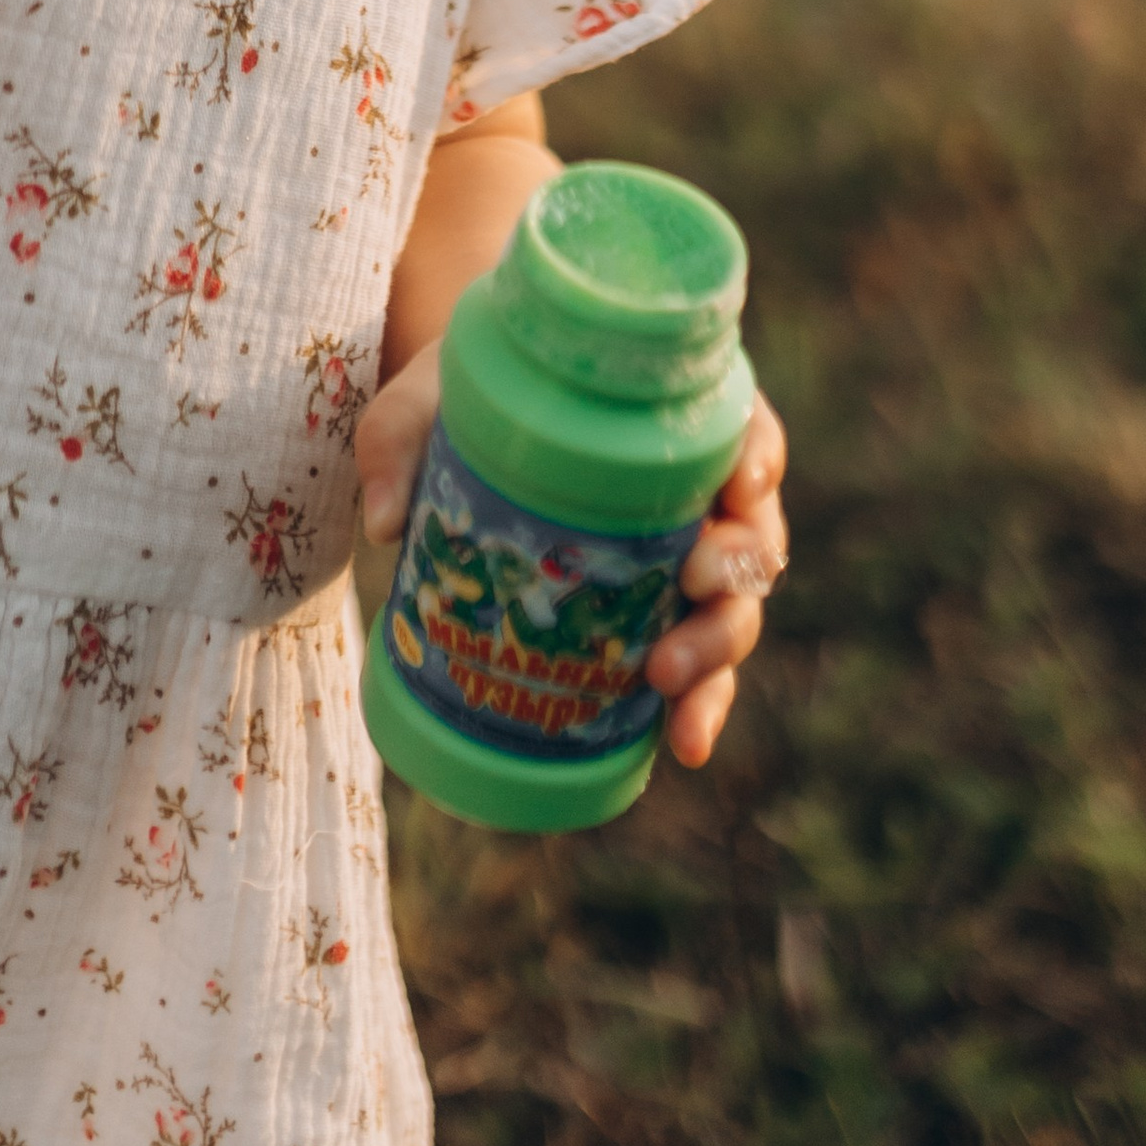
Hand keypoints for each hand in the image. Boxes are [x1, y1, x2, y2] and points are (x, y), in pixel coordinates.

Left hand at [351, 358, 787, 773]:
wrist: (455, 441)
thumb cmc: (456, 402)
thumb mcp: (423, 400)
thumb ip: (398, 439)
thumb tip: (388, 525)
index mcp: (662, 419)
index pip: (741, 424)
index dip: (757, 452)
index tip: (741, 480)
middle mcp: (695, 495)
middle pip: (750, 532)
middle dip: (733, 567)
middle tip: (693, 583)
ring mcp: (684, 566)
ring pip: (734, 611)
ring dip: (715, 650)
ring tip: (666, 680)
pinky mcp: (658, 624)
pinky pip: (698, 669)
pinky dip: (699, 706)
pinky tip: (684, 746)